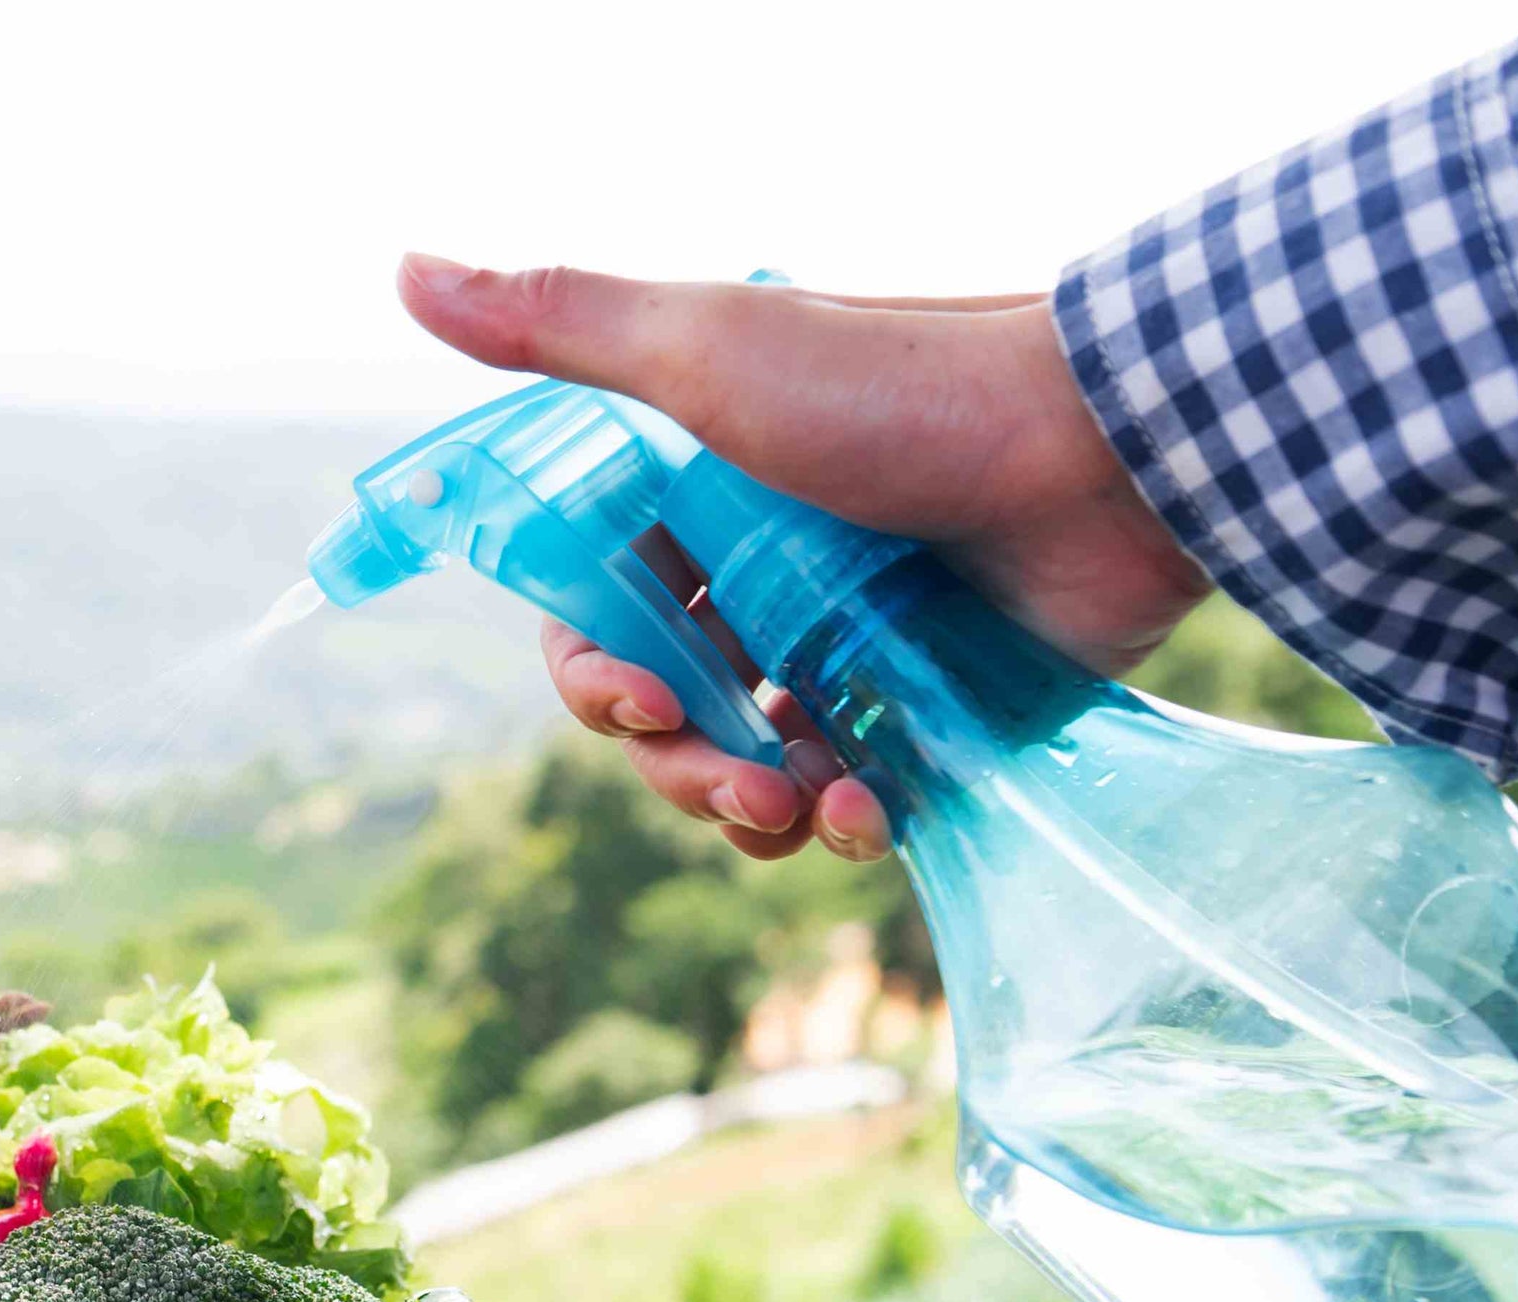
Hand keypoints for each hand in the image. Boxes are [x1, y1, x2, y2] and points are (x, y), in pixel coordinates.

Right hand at [397, 258, 1210, 860]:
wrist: (1116, 453)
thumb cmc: (910, 393)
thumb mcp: (714, 350)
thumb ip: (560, 324)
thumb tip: (401, 265)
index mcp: (702, 502)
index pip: (596, 617)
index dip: (591, 673)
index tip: (630, 691)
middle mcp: (767, 577)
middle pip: (664, 712)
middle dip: (673, 760)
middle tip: (729, 772)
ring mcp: (853, 650)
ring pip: (749, 767)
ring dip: (751, 806)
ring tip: (804, 803)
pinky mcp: (935, 710)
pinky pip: (857, 796)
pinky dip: (850, 819)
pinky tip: (874, 812)